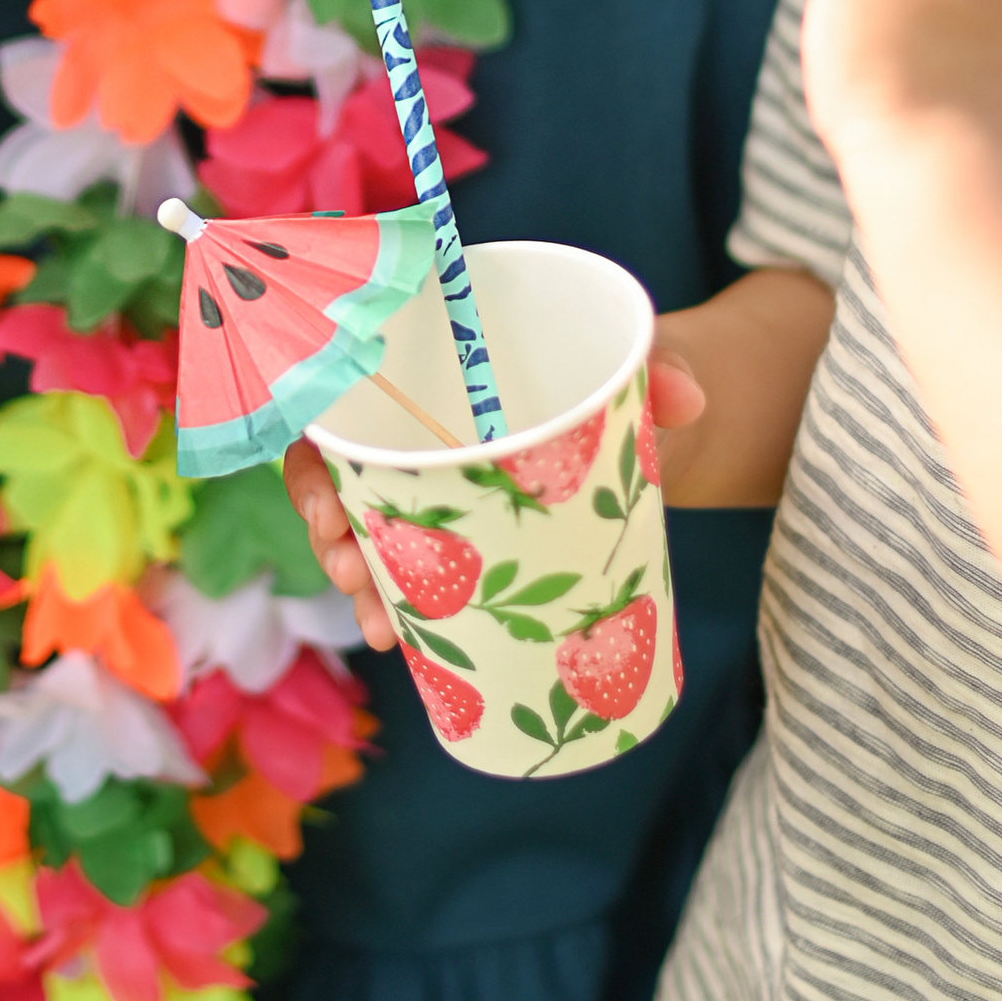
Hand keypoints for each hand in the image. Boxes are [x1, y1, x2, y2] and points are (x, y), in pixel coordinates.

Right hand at [285, 356, 707, 648]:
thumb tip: (686, 397)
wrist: (670, 419)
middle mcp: (428, 420)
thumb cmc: (634, 373)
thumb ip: (665, 365)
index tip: (324, 498)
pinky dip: (400, 599)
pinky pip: (417, 563)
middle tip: (350, 572)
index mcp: (444, 361)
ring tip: (380, 625)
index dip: (316, 448)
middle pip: (341, 470)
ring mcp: (445, 480)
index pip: (344, 392)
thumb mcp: (645, 362)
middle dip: (330, 529)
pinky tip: (398, 638)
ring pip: (370, 524)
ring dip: (360, 577)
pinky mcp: (473, 529)